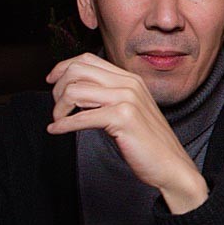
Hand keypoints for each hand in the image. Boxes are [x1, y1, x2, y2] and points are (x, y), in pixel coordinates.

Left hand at [46, 53, 207, 212]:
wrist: (171, 165)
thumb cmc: (148, 142)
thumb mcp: (129, 110)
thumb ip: (108, 96)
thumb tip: (75, 91)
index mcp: (130, 79)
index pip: (88, 59)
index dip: (63, 67)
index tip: (51, 80)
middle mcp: (129, 84)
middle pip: (77, 70)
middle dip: (57, 88)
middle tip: (56, 107)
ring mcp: (127, 99)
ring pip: (75, 91)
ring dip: (58, 108)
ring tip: (58, 121)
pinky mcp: (123, 118)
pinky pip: (81, 117)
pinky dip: (63, 125)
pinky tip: (56, 130)